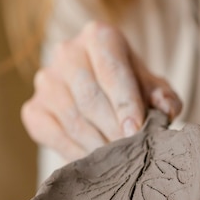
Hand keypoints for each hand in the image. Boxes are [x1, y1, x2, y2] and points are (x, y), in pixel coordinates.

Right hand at [22, 21, 181, 160]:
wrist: (101, 90)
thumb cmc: (132, 87)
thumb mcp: (153, 87)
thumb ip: (164, 97)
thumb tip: (165, 110)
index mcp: (99, 36)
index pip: (111, 71)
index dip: (125, 103)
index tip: (136, 130)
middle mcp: (67, 52)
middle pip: (90, 97)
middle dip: (113, 129)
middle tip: (131, 152)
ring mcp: (46, 80)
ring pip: (72, 119)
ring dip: (97, 144)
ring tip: (118, 160)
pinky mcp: (33, 108)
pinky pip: (54, 135)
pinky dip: (76, 153)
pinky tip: (94, 162)